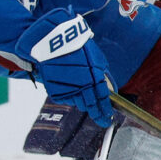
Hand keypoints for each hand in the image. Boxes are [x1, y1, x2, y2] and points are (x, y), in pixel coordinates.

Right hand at [16, 8, 112, 126]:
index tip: (108, 118)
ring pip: (78, 103)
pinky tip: (70, 86)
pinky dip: (70, 95)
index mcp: (95, 78)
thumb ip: (102, 75)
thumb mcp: (96, 58)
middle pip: (91, 107)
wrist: (52, 41)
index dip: (105, 112)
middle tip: (100, 117)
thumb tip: (108, 89)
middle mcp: (83, 87)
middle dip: (96, 113)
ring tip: (82, 93)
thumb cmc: (76, 46)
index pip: (103, 101)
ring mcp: (69, 90)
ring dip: (83, 101)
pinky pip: (66, 98)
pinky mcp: (56, 91)